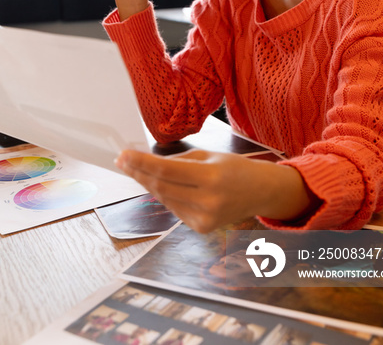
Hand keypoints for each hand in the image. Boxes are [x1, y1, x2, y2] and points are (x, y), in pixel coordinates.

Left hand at [115, 149, 315, 232]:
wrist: (260, 192)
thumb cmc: (234, 168)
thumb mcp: (208, 155)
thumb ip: (178, 160)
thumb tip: (146, 162)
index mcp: (210, 178)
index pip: (166, 171)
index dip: (141, 163)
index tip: (123, 154)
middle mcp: (207, 202)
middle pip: (161, 187)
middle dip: (137, 173)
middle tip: (122, 161)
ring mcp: (204, 219)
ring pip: (164, 199)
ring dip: (147, 184)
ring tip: (136, 170)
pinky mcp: (201, 228)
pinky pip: (174, 208)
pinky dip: (164, 195)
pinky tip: (160, 185)